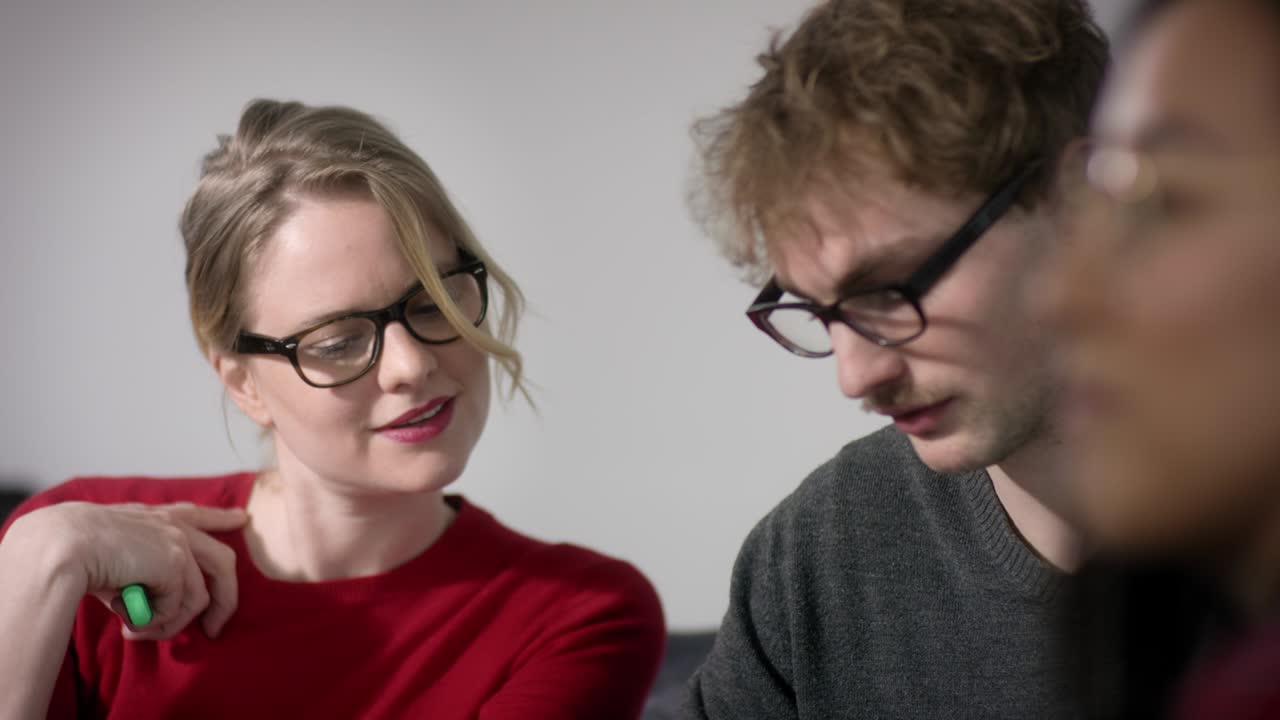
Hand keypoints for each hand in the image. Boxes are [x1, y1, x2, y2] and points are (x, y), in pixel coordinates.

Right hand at [15, 501, 247, 639]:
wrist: (62, 545)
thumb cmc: (74, 553)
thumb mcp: (113, 560)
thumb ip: (141, 577)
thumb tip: (152, 610)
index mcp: (153, 517)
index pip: (195, 514)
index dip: (220, 518)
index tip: (241, 518)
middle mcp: (173, 526)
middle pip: (223, 561)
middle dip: (225, 601)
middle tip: (214, 630)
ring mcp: (179, 544)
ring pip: (197, 598)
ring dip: (168, 624)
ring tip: (135, 632)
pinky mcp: (176, 564)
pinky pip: (177, 608)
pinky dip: (154, 622)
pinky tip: (126, 621)